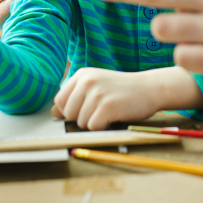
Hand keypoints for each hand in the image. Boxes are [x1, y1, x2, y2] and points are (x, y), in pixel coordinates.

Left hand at [51, 68, 172, 129]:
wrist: (149, 88)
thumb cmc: (120, 90)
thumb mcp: (95, 87)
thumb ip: (74, 98)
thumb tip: (53, 113)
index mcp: (81, 74)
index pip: (59, 101)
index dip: (70, 110)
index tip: (87, 107)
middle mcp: (87, 81)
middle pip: (68, 113)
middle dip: (82, 118)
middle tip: (100, 109)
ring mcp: (97, 93)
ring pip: (80, 122)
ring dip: (94, 123)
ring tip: (109, 111)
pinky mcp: (108, 106)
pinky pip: (93, 127)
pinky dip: (103, 127)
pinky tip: (114, 116)